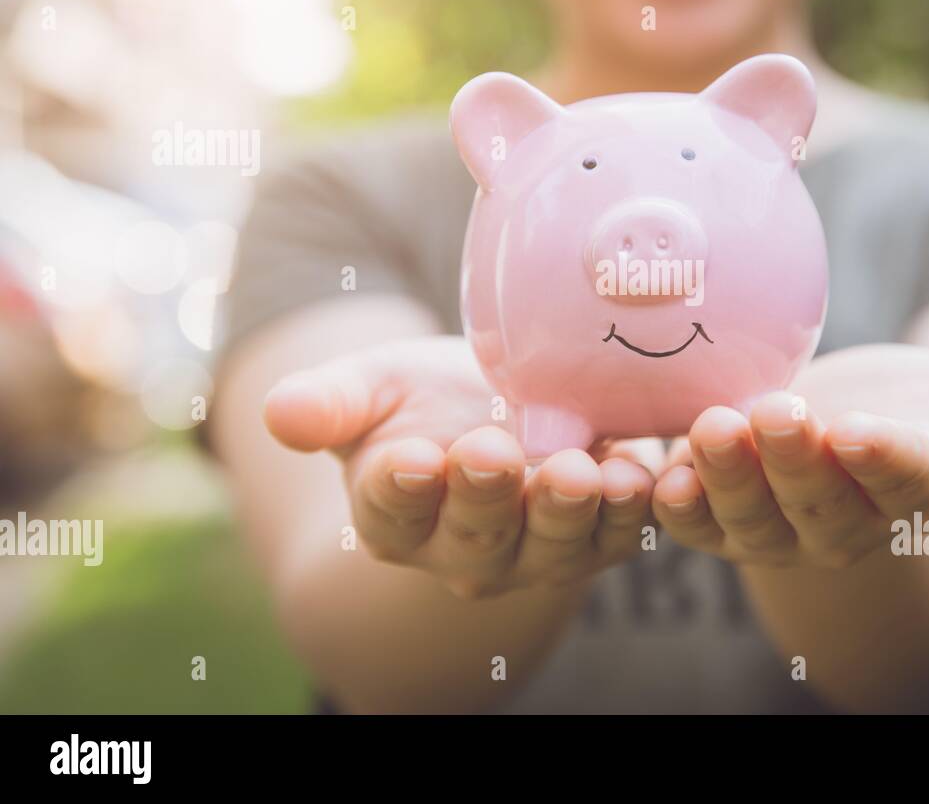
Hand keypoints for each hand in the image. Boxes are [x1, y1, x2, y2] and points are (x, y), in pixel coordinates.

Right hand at [262, 336, 658, 597]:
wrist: (499, 406)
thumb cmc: (423, 400)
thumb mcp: (370, 387)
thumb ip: (328, 403)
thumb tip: (280, 412)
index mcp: (394, 517)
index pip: (392, 509)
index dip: (399, 489)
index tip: (408, 459)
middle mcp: (463, 550)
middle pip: (476, 534)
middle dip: (486, 495)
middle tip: (491, 453)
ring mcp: (535, 549)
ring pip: (553, 544)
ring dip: (568, 511)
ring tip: (578, 471)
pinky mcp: (597, 536)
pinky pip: (615, 534)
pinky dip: (629, 511)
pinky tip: (638, 474)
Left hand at [651, 343, 928, 567]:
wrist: (844, 430)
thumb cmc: (914, 411)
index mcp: (912, 486)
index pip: (904, 479)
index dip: (883, 459)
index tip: (860, 430)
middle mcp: (844, 523)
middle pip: (818, 506)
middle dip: (794, 464)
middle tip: (774, 414)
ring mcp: (779, 528)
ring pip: (750, 521)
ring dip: (726, 480)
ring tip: (710, 428)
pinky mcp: (721, 519)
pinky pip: (693, 523)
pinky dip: (673, 505)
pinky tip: (656, 471)